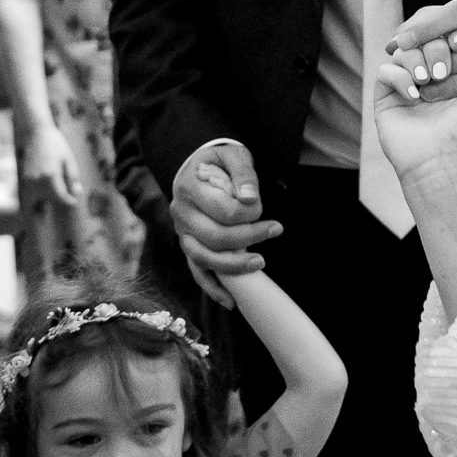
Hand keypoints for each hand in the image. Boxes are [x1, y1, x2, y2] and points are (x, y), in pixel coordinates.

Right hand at [17, 124, 83, 210]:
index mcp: (51, 176)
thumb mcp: (69, 159)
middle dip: (61, 198)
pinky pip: (34, 192)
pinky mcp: (24, 178)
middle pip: (51, 199)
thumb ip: (72, 178)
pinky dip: (41, 192)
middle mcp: (37, 180)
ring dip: (50, 197)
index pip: (61, 197)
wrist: (36, 133)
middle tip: (70, 193)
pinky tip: (48, 184)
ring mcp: (29, 180)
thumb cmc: (55, 144)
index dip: (70, 201)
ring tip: (59, 189)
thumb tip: (77, 193)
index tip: (75, 201)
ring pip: (41, 197)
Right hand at [171, 141, 281, 309]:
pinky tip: (230, 301)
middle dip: (248, 238)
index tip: (263, 208)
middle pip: (213, 237)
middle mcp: (181, 213)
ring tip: (261, 263)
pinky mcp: (189, 245)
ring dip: (233, 265)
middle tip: (275, 229)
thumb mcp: (233, 154)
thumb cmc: (219, 159)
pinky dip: (212, 288)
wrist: (198, 164)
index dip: (248, 213)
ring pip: (202, 258)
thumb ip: (242, 173)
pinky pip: (196, 271)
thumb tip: (250, 199)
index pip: (222, 210)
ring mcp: (182, 232)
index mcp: (189, 188)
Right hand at [374, 38, 456, 185]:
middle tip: (441, 73)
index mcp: (454, 71)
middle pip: (427, 37)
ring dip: (416, 60)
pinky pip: (385, 70)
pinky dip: (399, 77)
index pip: (450, 35)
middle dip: (437, 49)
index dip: (456, 36)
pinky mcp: (386, 95)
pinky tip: (412, 97)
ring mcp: (407, 82)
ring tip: (426, 82)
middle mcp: (430, 73)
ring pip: (404, 49)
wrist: (441, 159)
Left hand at [385, 0, 456, 104]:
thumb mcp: (439, 22)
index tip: (403, 44)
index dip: (429, 28)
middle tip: (420, 74)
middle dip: (443, 61)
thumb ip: (416, 28)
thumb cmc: (456, 31)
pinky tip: (440, 94)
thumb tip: (393, 45)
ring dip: (450, 79)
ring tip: (425, 87)